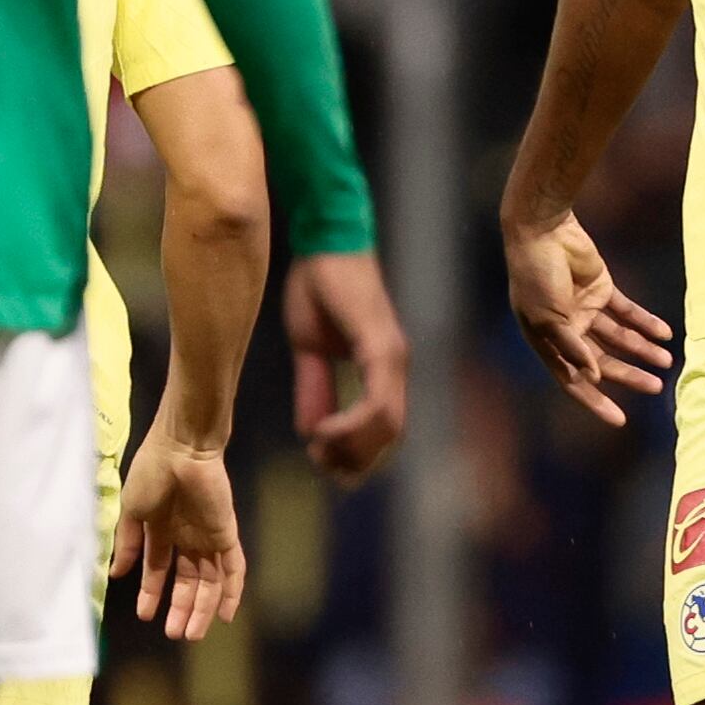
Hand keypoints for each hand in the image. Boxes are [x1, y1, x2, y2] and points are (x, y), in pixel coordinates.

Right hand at [115, 422, 247, 641]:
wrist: (182, 449)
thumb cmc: (153, 474)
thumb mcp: (132, 511)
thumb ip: (128, 543)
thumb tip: (116, 574)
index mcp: (162, 531)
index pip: (159, 570)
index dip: (152, 593)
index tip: (145, 616)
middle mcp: (187, 537)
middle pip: (188, 581)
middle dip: (181, 608)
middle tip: (175, 634)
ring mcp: (208, 536)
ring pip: (209, 580)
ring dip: (202, 608)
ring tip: (193, 634)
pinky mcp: (226, 533)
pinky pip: (233, 566)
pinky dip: (232, 590)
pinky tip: (226, 613)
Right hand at [283, 250, 408, 484]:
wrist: (322, 243)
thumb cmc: (318, 287)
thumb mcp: (309, 348)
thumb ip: (314, 387)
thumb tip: (311, 429)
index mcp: (382, 366)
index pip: (383, 427)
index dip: (355, 452)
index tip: (319, 456)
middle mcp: (395, 364)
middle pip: (390, 435)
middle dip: (355, 460)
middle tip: (320, 461)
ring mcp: (392, 355)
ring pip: (388, 425)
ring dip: (354, 447)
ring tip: (320, 447)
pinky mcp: (381, 346)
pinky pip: (378, 401)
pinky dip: (353, 425)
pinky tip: (325, 430)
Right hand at [503, 210, 673, 426]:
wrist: (542, 230)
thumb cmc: (536, 275)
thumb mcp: (549, 316)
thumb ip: (571, 346)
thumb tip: (593, 375)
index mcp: (547, 342)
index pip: (573, 380)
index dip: (595, 401)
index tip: (620, 420)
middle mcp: (568, 331)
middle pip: (603, 361)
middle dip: (629, 375)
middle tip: (657, 386)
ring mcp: (585, 309)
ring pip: (619, 338)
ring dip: (642, 349)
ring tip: (667, 361)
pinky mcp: (601, 289)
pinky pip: (627, 312)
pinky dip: (646, 322)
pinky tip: (665, 333)